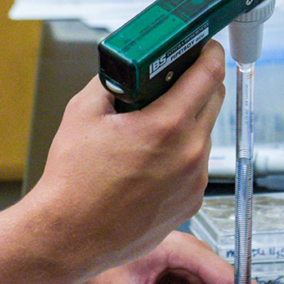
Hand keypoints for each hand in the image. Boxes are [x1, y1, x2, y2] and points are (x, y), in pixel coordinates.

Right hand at [28, 41, 226, 276]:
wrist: (69, 235)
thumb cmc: (73, 183)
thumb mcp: (83, 112)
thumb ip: (111, 82)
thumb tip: (124, 71)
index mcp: (167, 126)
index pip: (209, 75)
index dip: (210, 53)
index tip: (208, 47)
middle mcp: (189, 153)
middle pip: (214, 101)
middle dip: (200, 84)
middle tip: (177, 80)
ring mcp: (193, 181)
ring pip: (205, 135)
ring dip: (189, 122)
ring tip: (153, 128)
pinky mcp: (190, 202)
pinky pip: (196, 166)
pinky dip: (182, 155)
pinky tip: (152, 160)